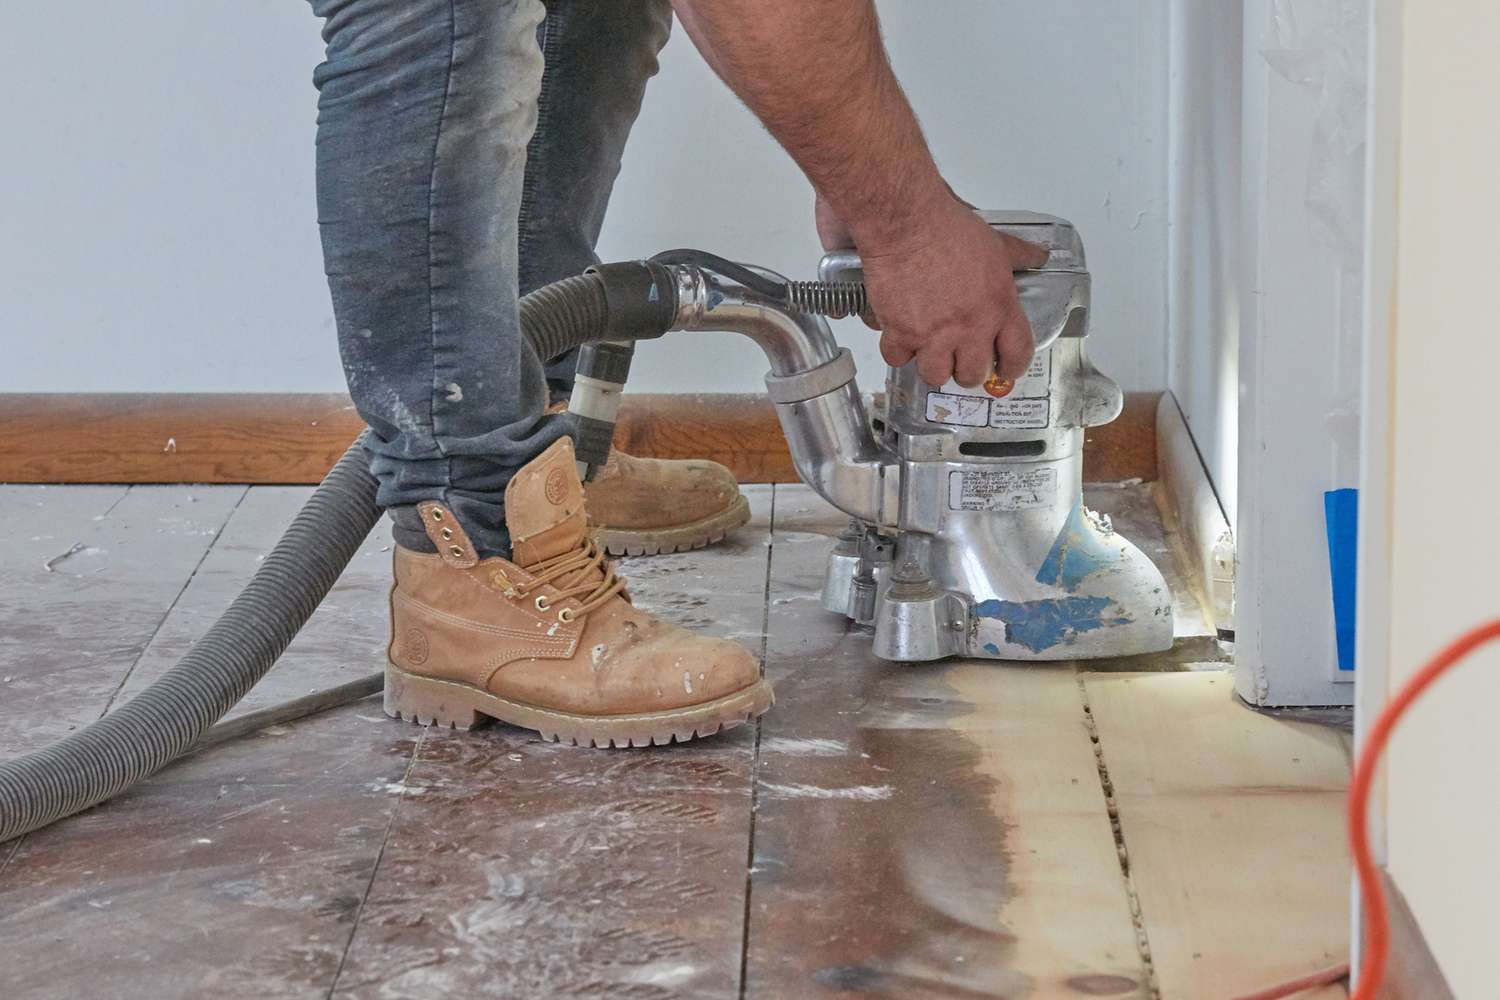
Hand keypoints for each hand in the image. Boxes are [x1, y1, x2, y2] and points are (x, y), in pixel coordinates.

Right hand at [816, 191, 1048, 387]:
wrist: (907, 223)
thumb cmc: (948, 228)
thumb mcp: (995, 243)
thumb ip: (1019, 255)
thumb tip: (1039, 255)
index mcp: (999, 306)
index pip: (1017, 354)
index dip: (1011, 367)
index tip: (1004, 370)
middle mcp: (971, 327)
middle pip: (973, 374)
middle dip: (967, 370)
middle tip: (958, 358)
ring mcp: (935, 334)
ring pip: (936, 376)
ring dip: (932, 366)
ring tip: (928, 351)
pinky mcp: (902, 333)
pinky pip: (899, 359)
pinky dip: (897, 351)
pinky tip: (899, 336)